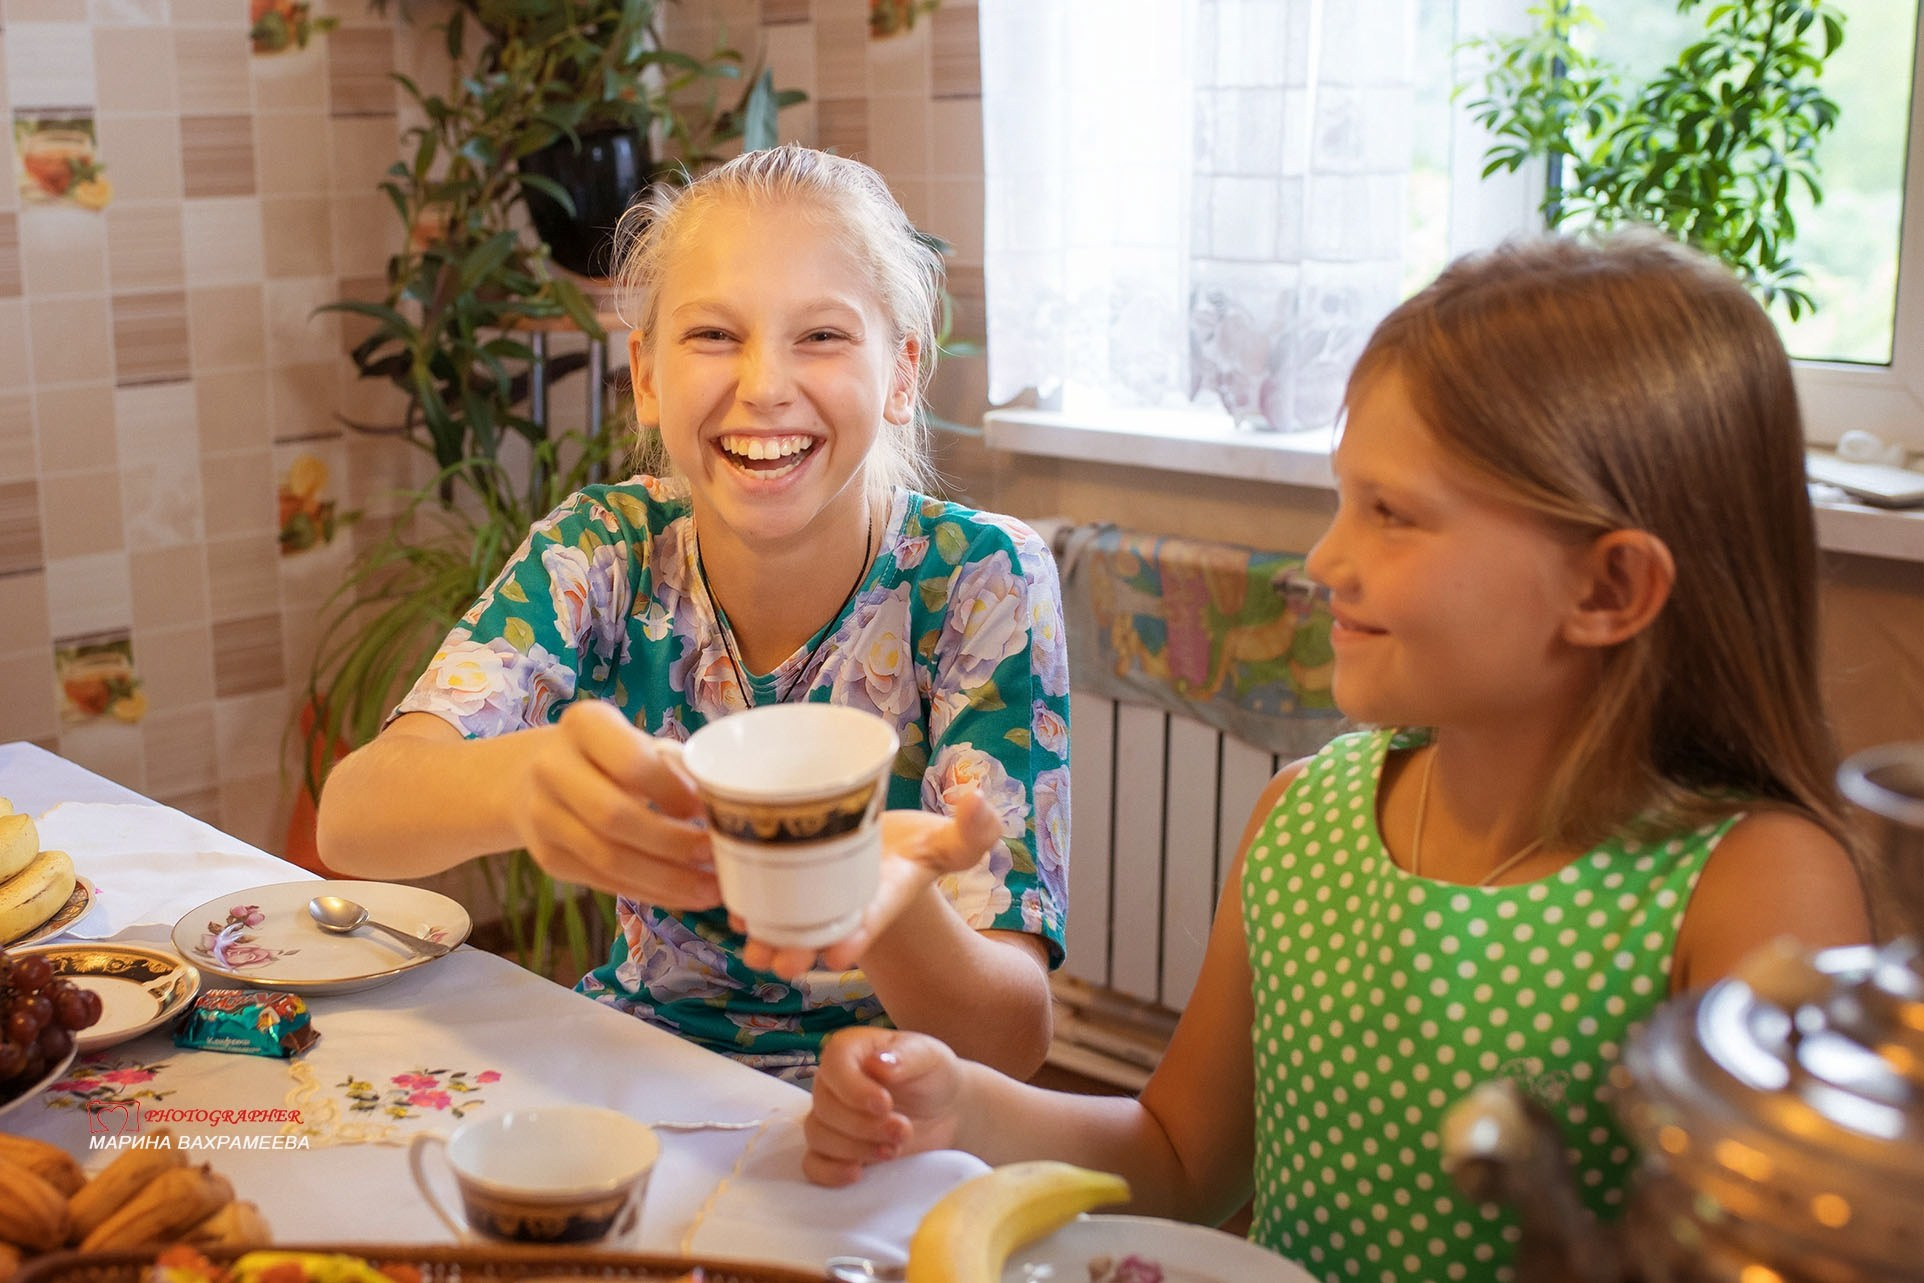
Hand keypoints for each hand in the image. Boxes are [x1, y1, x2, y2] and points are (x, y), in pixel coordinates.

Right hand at [505, 700, 717, 909]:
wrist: (529, 777)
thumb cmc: (606, 756)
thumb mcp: (635, 742)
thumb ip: (672, 766)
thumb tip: (721, 806)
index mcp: (583, 725)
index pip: (630, 762)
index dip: (672, 790)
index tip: (708, 808)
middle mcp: (552, 768)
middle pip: (615, 817)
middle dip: (673, 842)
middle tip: (716, 853)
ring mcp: (543, 817)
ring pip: (609, 859)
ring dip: (667, 880)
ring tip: (711, 887)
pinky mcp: (548, 859)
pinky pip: (605, 883)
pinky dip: (651, 892)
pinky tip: (685, 895)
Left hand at [739, 787, 1000, 977]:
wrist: (882, 851)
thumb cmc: (915, 848)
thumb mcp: (949, 841)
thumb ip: (972, 832)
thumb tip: (980, 799)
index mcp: (885, 898)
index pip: (872, 920)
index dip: (857, 937)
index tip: (838, 957)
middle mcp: (847, 907)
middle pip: (821, 935)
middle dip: (799, 951)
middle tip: (780, 962)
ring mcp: (816, 900)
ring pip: (787, 925)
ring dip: (767, 938)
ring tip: (751, 947)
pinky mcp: (790, 884)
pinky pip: (765, 899)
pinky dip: (748, 902)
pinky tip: (733, 906)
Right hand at [803, 1028, 963, 1185]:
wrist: (944, 1112)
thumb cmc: (932, 1076)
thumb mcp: (929, 1056)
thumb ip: (906, 1056)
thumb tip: (877, 1063)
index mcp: (850, 1051)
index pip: (833, 1064)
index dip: (854, 1089)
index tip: (885, 1105)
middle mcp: (832, 1083)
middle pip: (826, 1107)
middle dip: (865, 1126)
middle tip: (903, 1130)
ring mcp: (830, 1118)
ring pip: (819, 1136)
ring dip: (856, 1148)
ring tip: (894, 1150)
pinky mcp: (834, 1151)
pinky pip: (813, 1164)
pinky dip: (830, 1172)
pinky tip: (858, 1172)